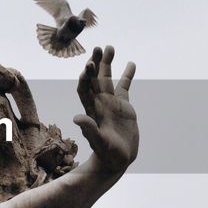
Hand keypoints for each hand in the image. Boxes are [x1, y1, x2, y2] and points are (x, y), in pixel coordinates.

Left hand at [74, 46, 137, 173]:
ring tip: (109, 47)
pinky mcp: (123, 106)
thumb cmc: (107, 154)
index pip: (85, 88)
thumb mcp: (99, 142)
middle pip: (95, 79)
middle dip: (95, 63)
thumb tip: (77, 118)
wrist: (117, 160)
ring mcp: (111, 103)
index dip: (86, 76)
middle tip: (98, 48)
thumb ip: (89, 130)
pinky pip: (124, 86)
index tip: (89, 64)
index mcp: (92, 110)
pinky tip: (130, 64)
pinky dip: (127, 75)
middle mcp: (99, 103)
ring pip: (108, 79)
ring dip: (107, 63)